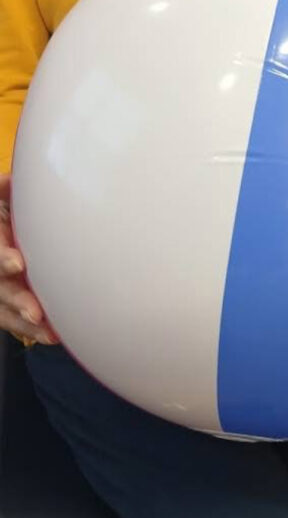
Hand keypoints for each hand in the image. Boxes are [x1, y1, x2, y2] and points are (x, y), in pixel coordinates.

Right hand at [0, 175, 56, 345]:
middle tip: (35, 309)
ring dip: (25, 321)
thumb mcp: (3, 202)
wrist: (8, 242)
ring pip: (5, 310)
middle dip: (16, 298)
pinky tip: (52, 335)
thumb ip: (5, 192)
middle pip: (0, 286)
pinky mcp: (5, 307)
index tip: (18, 262)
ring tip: (46, 329)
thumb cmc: (8, 216)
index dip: (3, 258)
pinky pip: (15, 323)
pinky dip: (32, 331)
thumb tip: (11, 181)